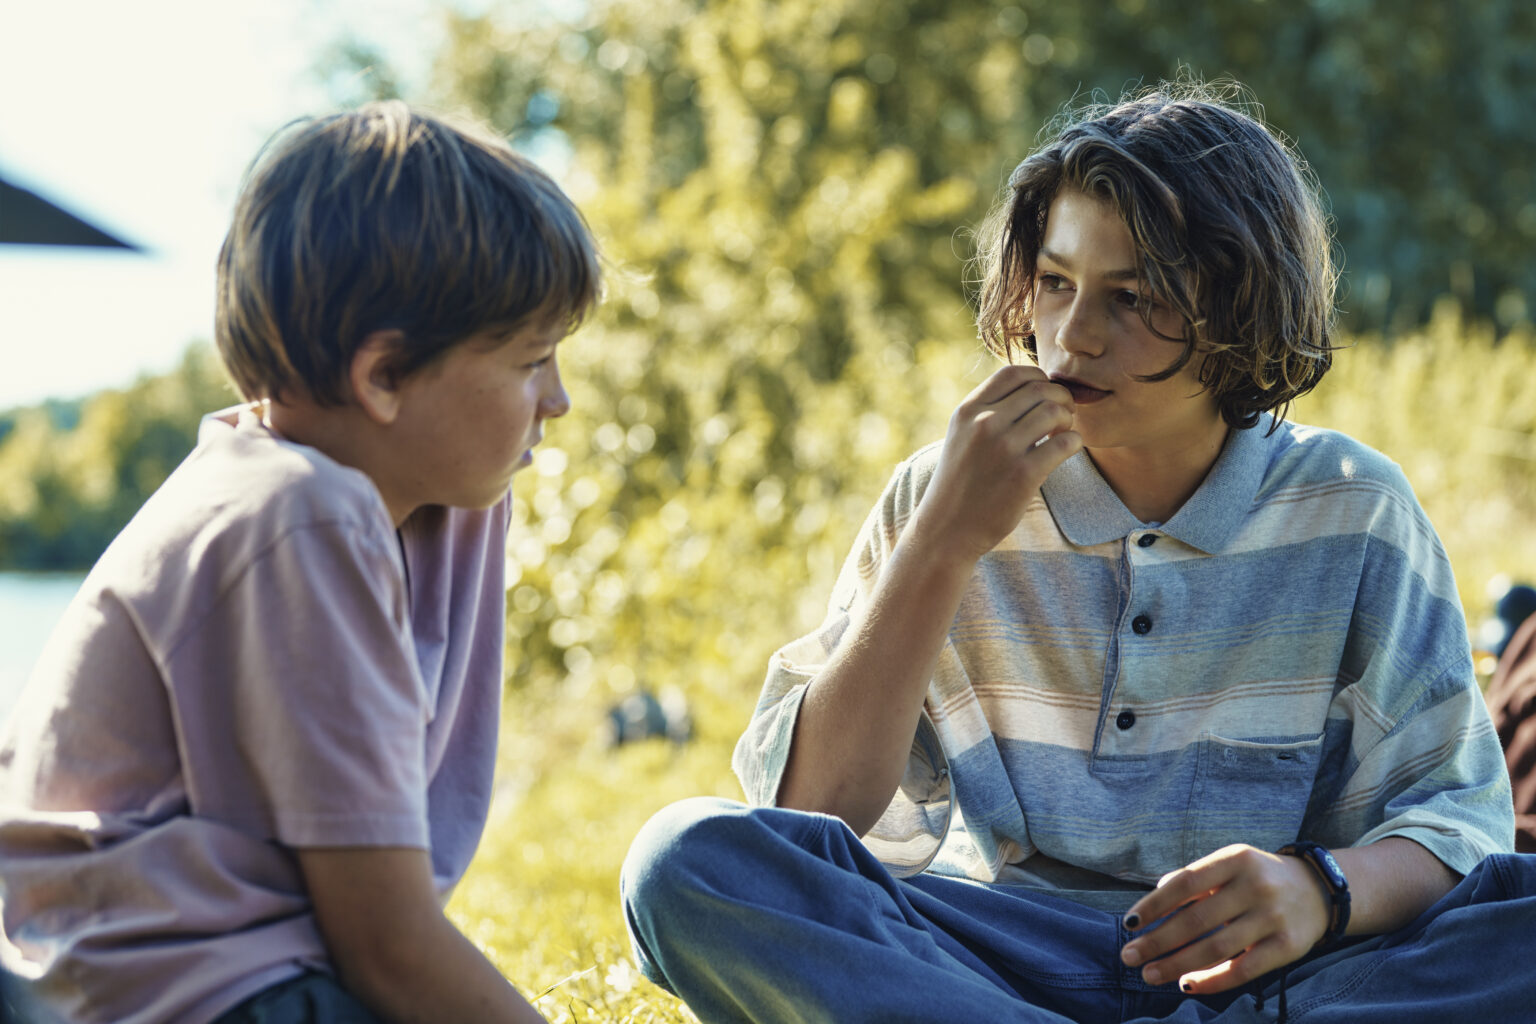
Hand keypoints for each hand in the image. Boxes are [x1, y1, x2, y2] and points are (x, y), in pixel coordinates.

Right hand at [911, 365, 1079, 563]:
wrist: (946, 529)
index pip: (1015, 371)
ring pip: (1055, 410)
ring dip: (1068, 419)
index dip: (1039, 378)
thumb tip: (1033, 387)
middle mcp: (984, 423)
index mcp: (968, 410)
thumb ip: (988, 411)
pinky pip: (1066, 443)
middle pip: (1041, 388)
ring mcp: (1004, 448)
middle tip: (1062, 416)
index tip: (1044, 396)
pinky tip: (1067, 450)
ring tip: (1061, 434)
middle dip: (1060, 397)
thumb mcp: (961, 436)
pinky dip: (1074, 442)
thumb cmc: (960, 482)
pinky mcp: (1024, 474)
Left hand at [1119, 844, 1329, 994]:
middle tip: (1129, 957)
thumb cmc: (1257, 877)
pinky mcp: (1287, 946)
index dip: (1154, 905)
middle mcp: (1255, 886)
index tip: (1129, 924)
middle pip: (1197, 919)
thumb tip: (1155, 893)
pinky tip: (1187, 985)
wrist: (1319, 890)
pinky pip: (1244, 969)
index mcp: (1236, 859)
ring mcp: (1273, 917)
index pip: (1185, 882)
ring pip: (1216, 947)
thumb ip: (1194, 878)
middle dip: (1158, 941)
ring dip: (1177, 964)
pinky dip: (1213, 980)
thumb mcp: (1230, 864)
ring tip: (1150, 975)